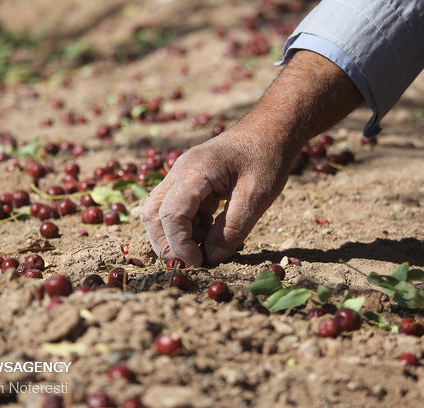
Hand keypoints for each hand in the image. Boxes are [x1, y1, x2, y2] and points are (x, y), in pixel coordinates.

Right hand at [141, 127, 293, 265]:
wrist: (270, 129)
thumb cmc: (267, 157)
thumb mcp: (256, 196)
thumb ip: (232, 229)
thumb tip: (211, 258)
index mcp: (195, 171)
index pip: (171, 214)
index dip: (180, 243)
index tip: (199, 262)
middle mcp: (179, 172)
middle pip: (153, 214)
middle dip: (167, 243)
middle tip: (195, 262)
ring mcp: (181, 176)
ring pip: (159, 213)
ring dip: (177, 236)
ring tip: (207, 249)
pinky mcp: (188, 183)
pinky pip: (176, 210)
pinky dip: (188, 229)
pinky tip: (212, 235)